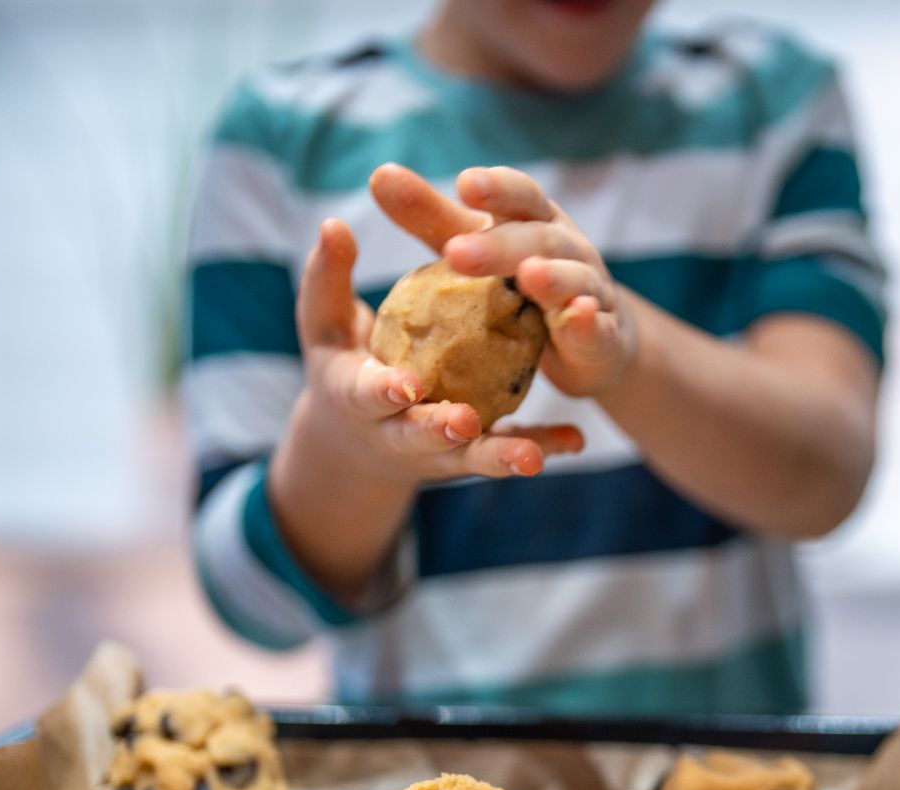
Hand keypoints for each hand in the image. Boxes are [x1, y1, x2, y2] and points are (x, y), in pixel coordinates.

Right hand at [292, 215, 583, 485]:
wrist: (358, 440)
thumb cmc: (342, 363)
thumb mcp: (324, 324)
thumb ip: (326, 278)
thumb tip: (332, 224)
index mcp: (357, 398)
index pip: (368, 394)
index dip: (384, 392)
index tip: (406, 385)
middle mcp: (397, 433)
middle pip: (420, 436)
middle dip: (441, 430)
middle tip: (467, 421)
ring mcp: (438, 451)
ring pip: (471, 456)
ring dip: (501, 454)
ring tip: (532, 456)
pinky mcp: (471, 455)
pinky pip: (508, 450)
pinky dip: (542, 445)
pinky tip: (575, 440)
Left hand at [370, 163, 637, 397]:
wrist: (590, 341)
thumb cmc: (522, 285)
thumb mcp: (477, 249)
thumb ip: (433, 218)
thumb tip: (379, 174)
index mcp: (535, 221)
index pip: (520, 196)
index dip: (496, 189)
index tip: (463, 184)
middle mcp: (568, 249)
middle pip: (539, 240)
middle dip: (502, 245)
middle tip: (457, 252)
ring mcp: (590, 292)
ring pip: (575, 280)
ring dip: (555, 278)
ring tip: (530, 277)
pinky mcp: (601, 337)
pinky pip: (596, 329)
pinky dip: (588, 323)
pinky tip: (577, 317)